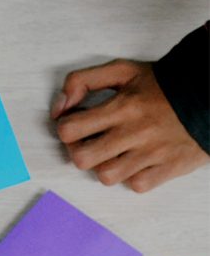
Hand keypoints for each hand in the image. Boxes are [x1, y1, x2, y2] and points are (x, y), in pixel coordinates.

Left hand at [54, 59, 208, 191]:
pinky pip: (137, 185)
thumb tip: (59, 106)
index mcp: (122, 107)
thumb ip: (83, 80)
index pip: (69, 129)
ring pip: (106, 176)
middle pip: (82, 159)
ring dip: (103, 166)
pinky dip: (132, 176)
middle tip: (88, 142)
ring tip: (112, 153)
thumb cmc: (162, 85)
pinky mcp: (169, 167)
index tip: (75, 124)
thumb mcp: (122, 71)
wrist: (208, 95)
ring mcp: (153, 153)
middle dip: (78, 151)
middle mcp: (135, 132)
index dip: (65, 128)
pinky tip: (135, 161)